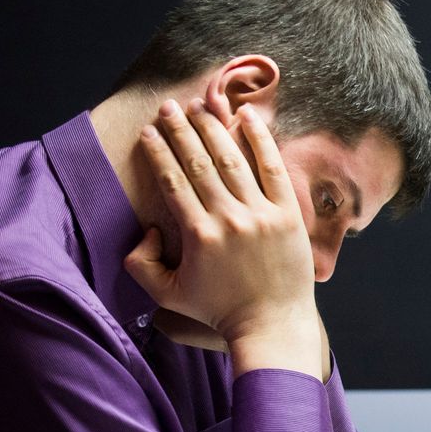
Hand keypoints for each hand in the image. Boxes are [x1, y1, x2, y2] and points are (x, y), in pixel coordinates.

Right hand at [124, 101, 325, 378]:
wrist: (272, 325)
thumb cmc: (219, 311)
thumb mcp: (167, 296)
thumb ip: (142, 265)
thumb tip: (149, 229)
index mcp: (199, 235)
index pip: (173, 181)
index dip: (159, 152)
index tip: (148, 131)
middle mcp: (229, 219)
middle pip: (199, 163)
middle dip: (181, 130)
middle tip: (169, 107)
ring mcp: (262, 215)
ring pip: (233, 160)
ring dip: (214, 128)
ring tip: (200, 106)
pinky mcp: (288, 215)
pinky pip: (273, 169)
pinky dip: (260, 140)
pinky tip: (247, 117)